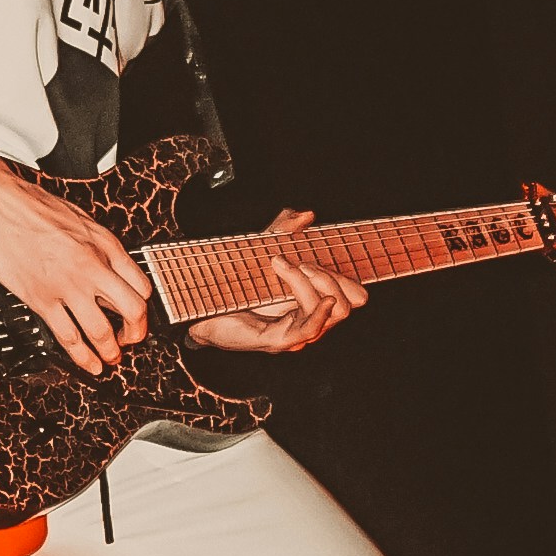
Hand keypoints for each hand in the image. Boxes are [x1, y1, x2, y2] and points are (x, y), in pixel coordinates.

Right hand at [0, 168, 155, 377]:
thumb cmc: (31, 205)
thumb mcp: (80, 220)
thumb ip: (99, 247)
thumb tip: (109, 271)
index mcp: (104, 244)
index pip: (141, 285)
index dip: (144, 308)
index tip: (137, 316)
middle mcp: (91, 266)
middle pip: (132, 311)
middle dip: (135, 334)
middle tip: (130, 341)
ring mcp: (67, 285)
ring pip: (102, 331)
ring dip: (110, 351)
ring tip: (109, 359)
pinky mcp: (41, 299)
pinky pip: (68, 336)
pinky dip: (82, 357)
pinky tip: (87, 364)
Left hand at [185, 208, 364, 356]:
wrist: (200, 309)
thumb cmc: (234, 285)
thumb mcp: (261, 251)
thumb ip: (283, 230)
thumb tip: (306, 214)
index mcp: (314, 302)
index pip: (355, 295)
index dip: (348, 275)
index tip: (320, 256)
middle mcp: (312, 320)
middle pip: (351, 302)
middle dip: (333, 275)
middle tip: (302, 261)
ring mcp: (299, 334)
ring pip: (334, 309)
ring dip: (315, 282)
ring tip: (284, 265)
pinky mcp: (280, 342)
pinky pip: (311, 327)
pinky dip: (315, 306)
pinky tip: (307, 284)